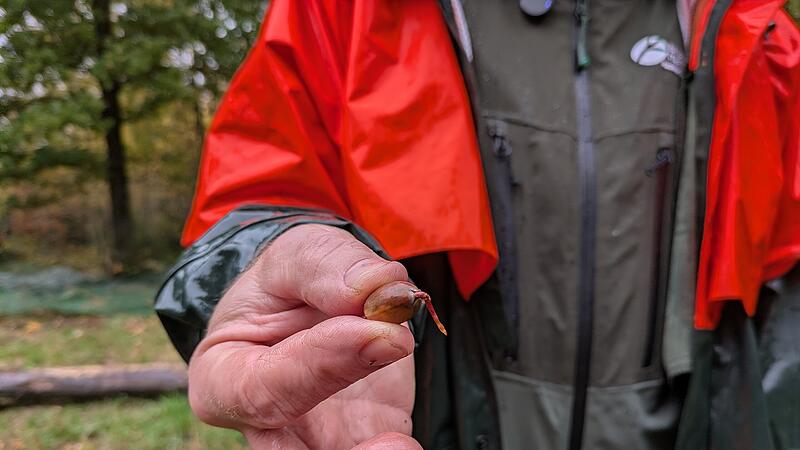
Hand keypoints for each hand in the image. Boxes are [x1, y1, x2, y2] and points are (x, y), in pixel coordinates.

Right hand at [187, 224, 420, 449]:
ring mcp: (310, 437)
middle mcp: (263, 421)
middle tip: (389, 426)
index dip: (321, 362)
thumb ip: (326, 267)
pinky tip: (403, 442)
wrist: (315, 298)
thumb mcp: (298, 254)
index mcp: (224, 377)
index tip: (379, 331)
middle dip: (335, 447)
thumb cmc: (290, 278)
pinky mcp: (357, 437)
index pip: (261, 390)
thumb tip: (377, 289)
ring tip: (396, 443)